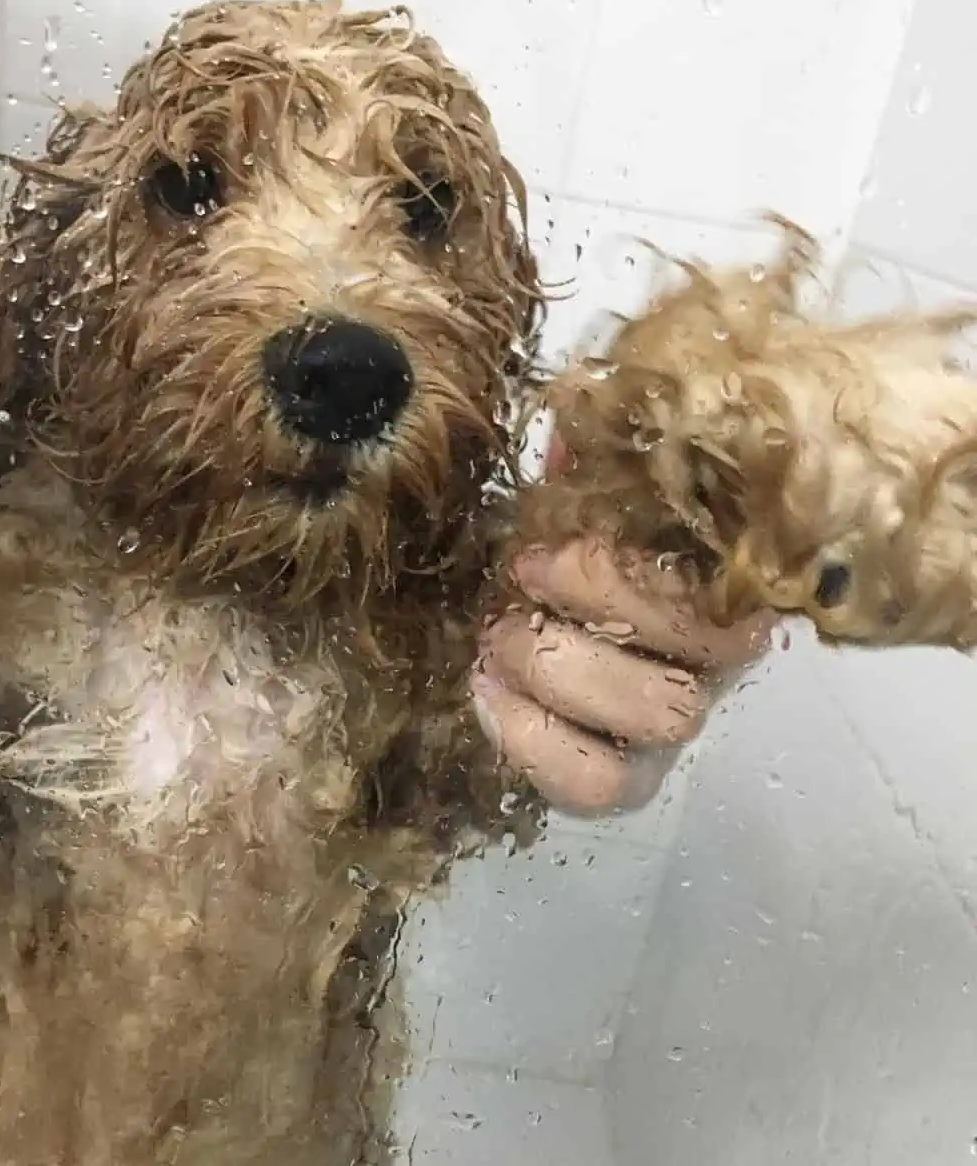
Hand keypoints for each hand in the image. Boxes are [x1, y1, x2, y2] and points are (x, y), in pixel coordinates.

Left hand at [473, 442, 773, 817]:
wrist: (524, 607)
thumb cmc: (562, 550)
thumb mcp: (579, 500)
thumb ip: (588, 470)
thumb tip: (572, 423)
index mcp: (714, 584)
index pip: (719, 592)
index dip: (618, 579)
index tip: (538, 556)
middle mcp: (714, 664)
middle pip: (691, 665)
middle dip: (582, 628)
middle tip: (512, 599)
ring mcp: (673, 729)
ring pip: (658, 720)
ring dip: (557, 674)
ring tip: (494, 642)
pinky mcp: (624, 778)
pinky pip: (597, 783)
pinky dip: (532, 739)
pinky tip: (486, 692)